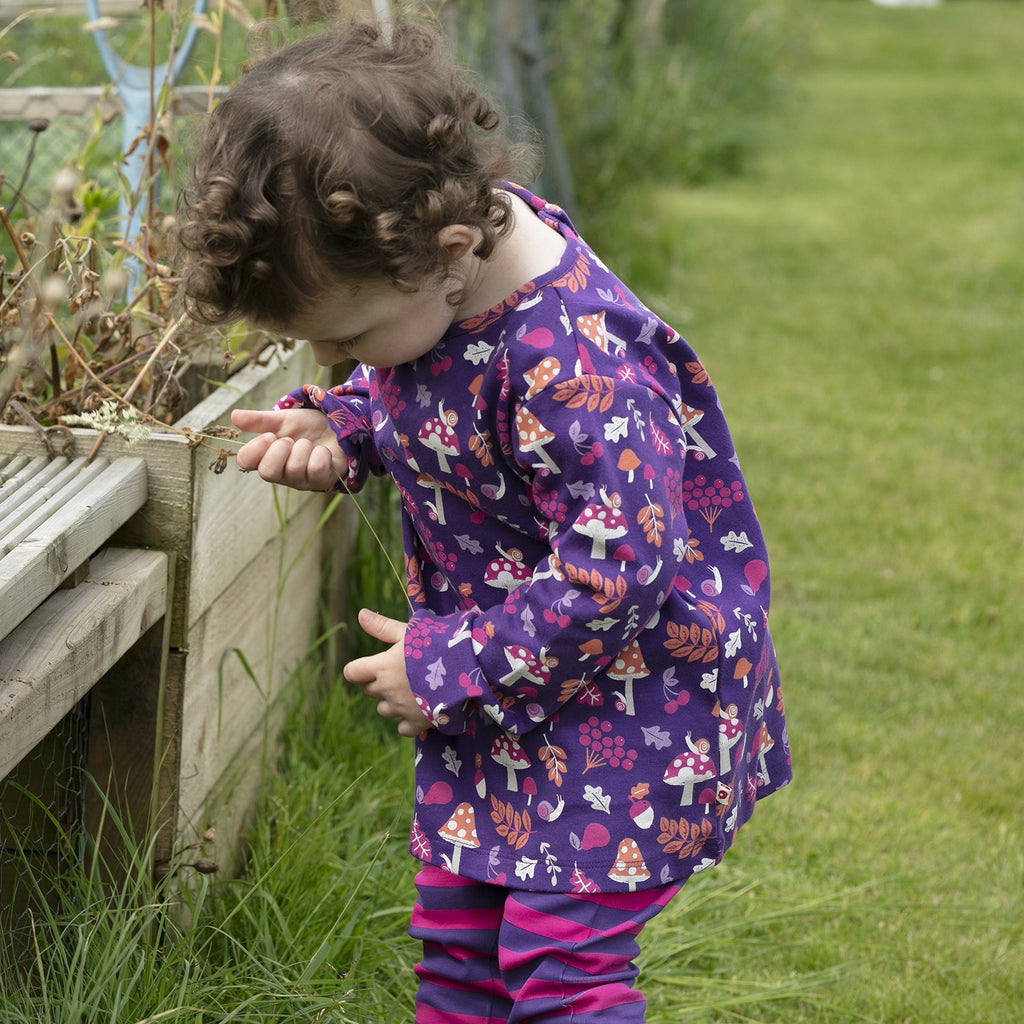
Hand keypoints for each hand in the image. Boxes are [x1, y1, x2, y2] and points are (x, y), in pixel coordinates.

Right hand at [231, 408, 348, 490]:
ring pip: (295, 468)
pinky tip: (324, 451)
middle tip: (291, 440)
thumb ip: (261, 420)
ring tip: (310, 444)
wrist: (339, 427)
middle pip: (267, 472)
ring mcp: (303, 480)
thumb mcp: (284, 420)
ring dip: (304, 448)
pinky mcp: (324, 480)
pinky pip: (317, 469)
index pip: (245, 462)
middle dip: (280, 450)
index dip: (254, 449)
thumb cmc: (310, 428)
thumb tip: (234, 416)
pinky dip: (321, 454)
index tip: (269, 435)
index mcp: (268, 457)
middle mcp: (283, 474)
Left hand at [344, 609, 431, 737]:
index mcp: (382, 667)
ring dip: (391, 702)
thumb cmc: (437, 644)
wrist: (468, 667)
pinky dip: (408, 721)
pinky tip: (420, 708)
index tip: (373, 665)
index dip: (360, 669)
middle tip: (400, 672)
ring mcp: (401, 709)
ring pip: (383, 710)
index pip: (352, 673)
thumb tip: (361, 614)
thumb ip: (383, 626)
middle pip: (369, 690)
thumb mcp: (410, 631)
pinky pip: (402, 729)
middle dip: (379, 682)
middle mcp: (387, 690)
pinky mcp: (418, 723)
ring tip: (411, 690)